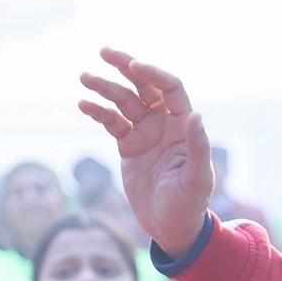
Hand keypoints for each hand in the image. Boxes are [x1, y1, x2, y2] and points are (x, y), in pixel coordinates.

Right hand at [77, 49, 214, 256]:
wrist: (172, 228)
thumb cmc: (190, 205)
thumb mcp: (197, 179)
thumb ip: (197, 147)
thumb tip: (196, 114)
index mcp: (183, 125)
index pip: (170, 88)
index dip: (154, 74)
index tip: (134, 67)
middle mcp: (164, 123)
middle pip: (144, 85)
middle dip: (125, 67)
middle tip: (104, 52)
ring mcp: (145, 133)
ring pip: (123, 102)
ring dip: (105, 88)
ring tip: (85, 77)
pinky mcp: (128, 146)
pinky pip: (111, 123)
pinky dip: (98, 112)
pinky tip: (84, 104)